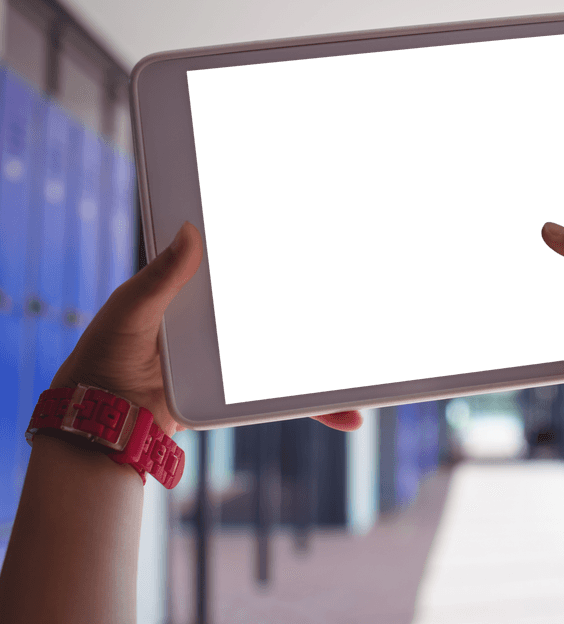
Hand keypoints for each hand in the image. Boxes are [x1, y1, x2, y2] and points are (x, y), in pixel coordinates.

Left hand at [51, 221, 362, 436]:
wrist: (101, 424)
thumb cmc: (104, 358)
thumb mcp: (131, 311)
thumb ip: (161, 277)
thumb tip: (191, 230)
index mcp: (201, 291)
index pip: (251, 266)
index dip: (284, 255)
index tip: (326, 236)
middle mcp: (227, 322)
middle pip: (288, 310)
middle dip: (329, 306)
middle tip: (370, 293)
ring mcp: (240, 358)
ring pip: (298, 352)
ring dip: (334, 359)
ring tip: (370, 358)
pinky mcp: (245, 392)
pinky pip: (287, 396)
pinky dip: (318, 407)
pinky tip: (348, 416)